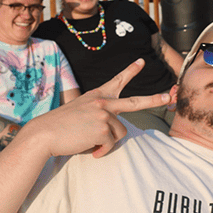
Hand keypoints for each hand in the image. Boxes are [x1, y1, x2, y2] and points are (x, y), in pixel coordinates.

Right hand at [19, 59, 170, 159]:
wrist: (44, 134)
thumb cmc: (60, 126)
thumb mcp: (81, 111)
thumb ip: (98, 113)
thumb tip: (111, 130)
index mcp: (97, 95)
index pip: (117, 80)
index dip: (131, 71)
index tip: (142, 62)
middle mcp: (103, 101)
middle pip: (135, 101)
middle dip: (155, 100)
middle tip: (168, 97)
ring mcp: (104, 114)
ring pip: (120, 133)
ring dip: (107, 142)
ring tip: (89, 141)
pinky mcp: (103, 128)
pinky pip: (110, 144)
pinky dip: (102, 150)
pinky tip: (89, 148)